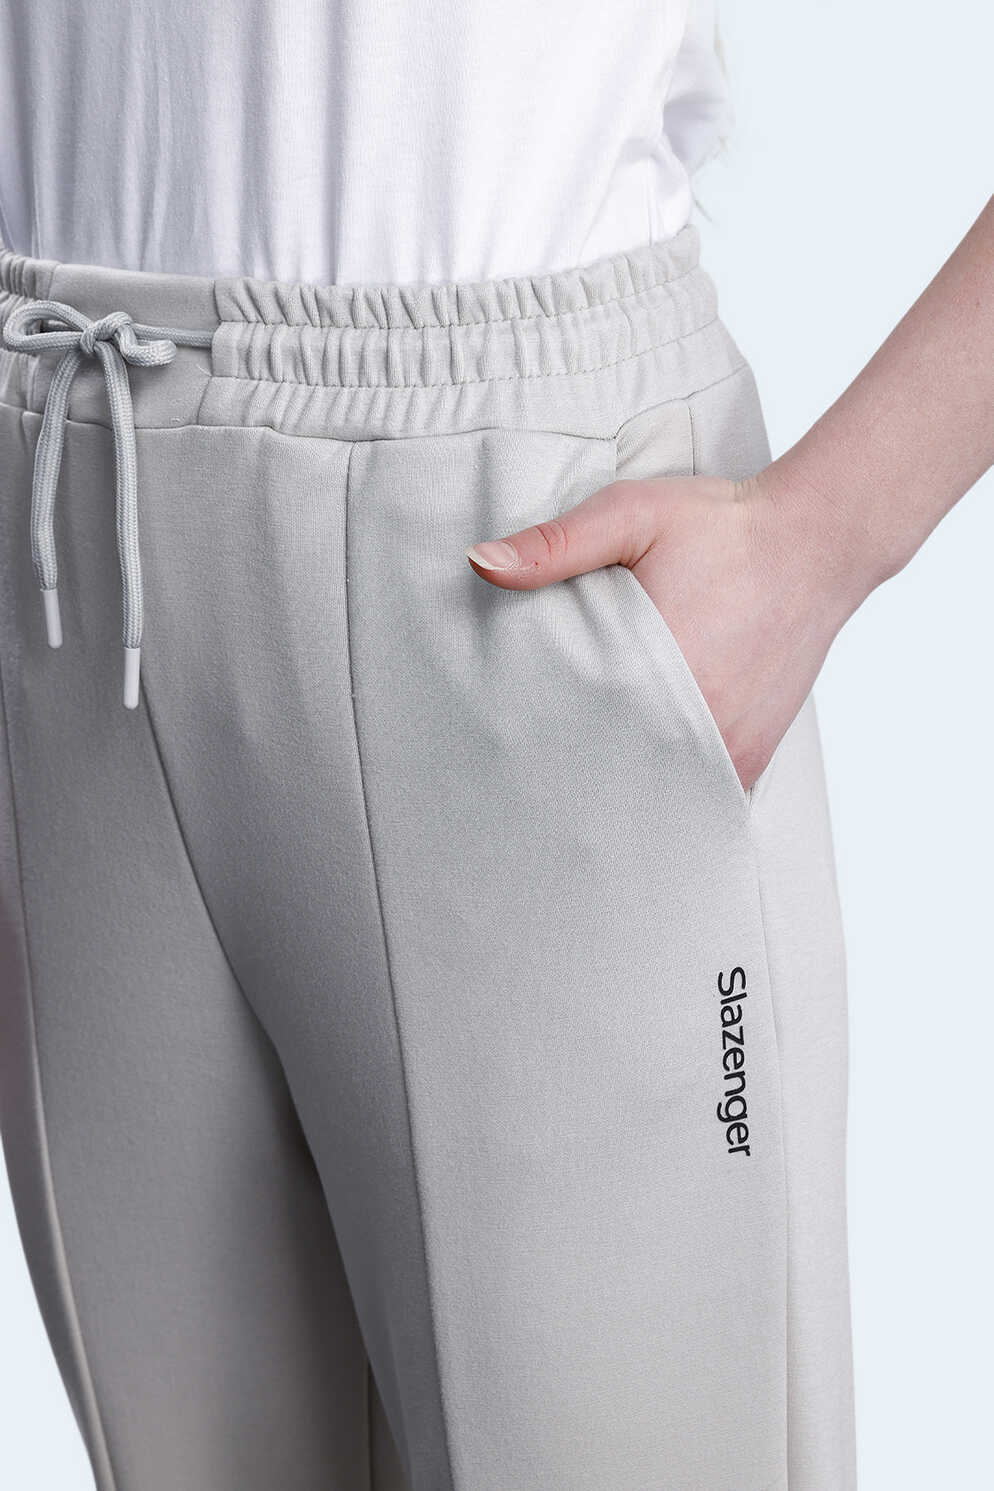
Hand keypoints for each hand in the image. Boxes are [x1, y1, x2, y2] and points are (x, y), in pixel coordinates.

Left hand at [465, 471, 856, 791]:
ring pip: (657, 793)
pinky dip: (668, 788)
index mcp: (656, 671)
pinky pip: (697, 793)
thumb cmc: (722, 526)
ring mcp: (729, 747)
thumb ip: (556, 544)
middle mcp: (698, 723)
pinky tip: (637, 780)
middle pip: (613, 776)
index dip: (539, 747)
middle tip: (532, 779)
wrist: (816, 542)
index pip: (575, 736)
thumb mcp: (631, 514)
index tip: (511, 751)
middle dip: (575, 776)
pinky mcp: (752, 756)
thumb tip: (481, 564)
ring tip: (580, 786)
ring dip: (622, 787)